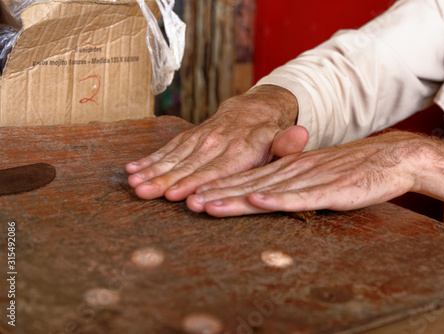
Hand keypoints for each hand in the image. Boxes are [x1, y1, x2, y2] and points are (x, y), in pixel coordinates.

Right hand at [126, 86, 308, 200]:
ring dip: (152, 170)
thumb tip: (301, 134)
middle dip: (165, 180)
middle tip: (144, 193)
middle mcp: (217, 142)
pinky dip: (150, 158)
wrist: (254, 110)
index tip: (179, 197)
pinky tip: (132, 168)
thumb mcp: (282, 142)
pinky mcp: (189, 136)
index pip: (215, 170)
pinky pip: (167, 147)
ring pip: (173, 156)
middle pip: (188, 165)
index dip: (197, 183)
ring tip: (133, 183)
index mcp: (240, 150)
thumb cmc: (267, 139)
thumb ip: (287, 145)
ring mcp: (200, 138)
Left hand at [186, 131, 421, 216]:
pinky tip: (257, 201)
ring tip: (207, 204)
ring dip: (236, 198)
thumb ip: (292, 184)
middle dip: (217, 195)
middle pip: (249, 185)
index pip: (248, 179)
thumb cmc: (353, 171)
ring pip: (267, 190)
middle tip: (187, 202)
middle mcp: (294, 172)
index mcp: (289, 169)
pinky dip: (277, 199)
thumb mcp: (316, 175)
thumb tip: (266, 194)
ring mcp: (311, 180)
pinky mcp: (332, 190)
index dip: (221, 187)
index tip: (194, 195)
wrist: (390, 158)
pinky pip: (300, 196)